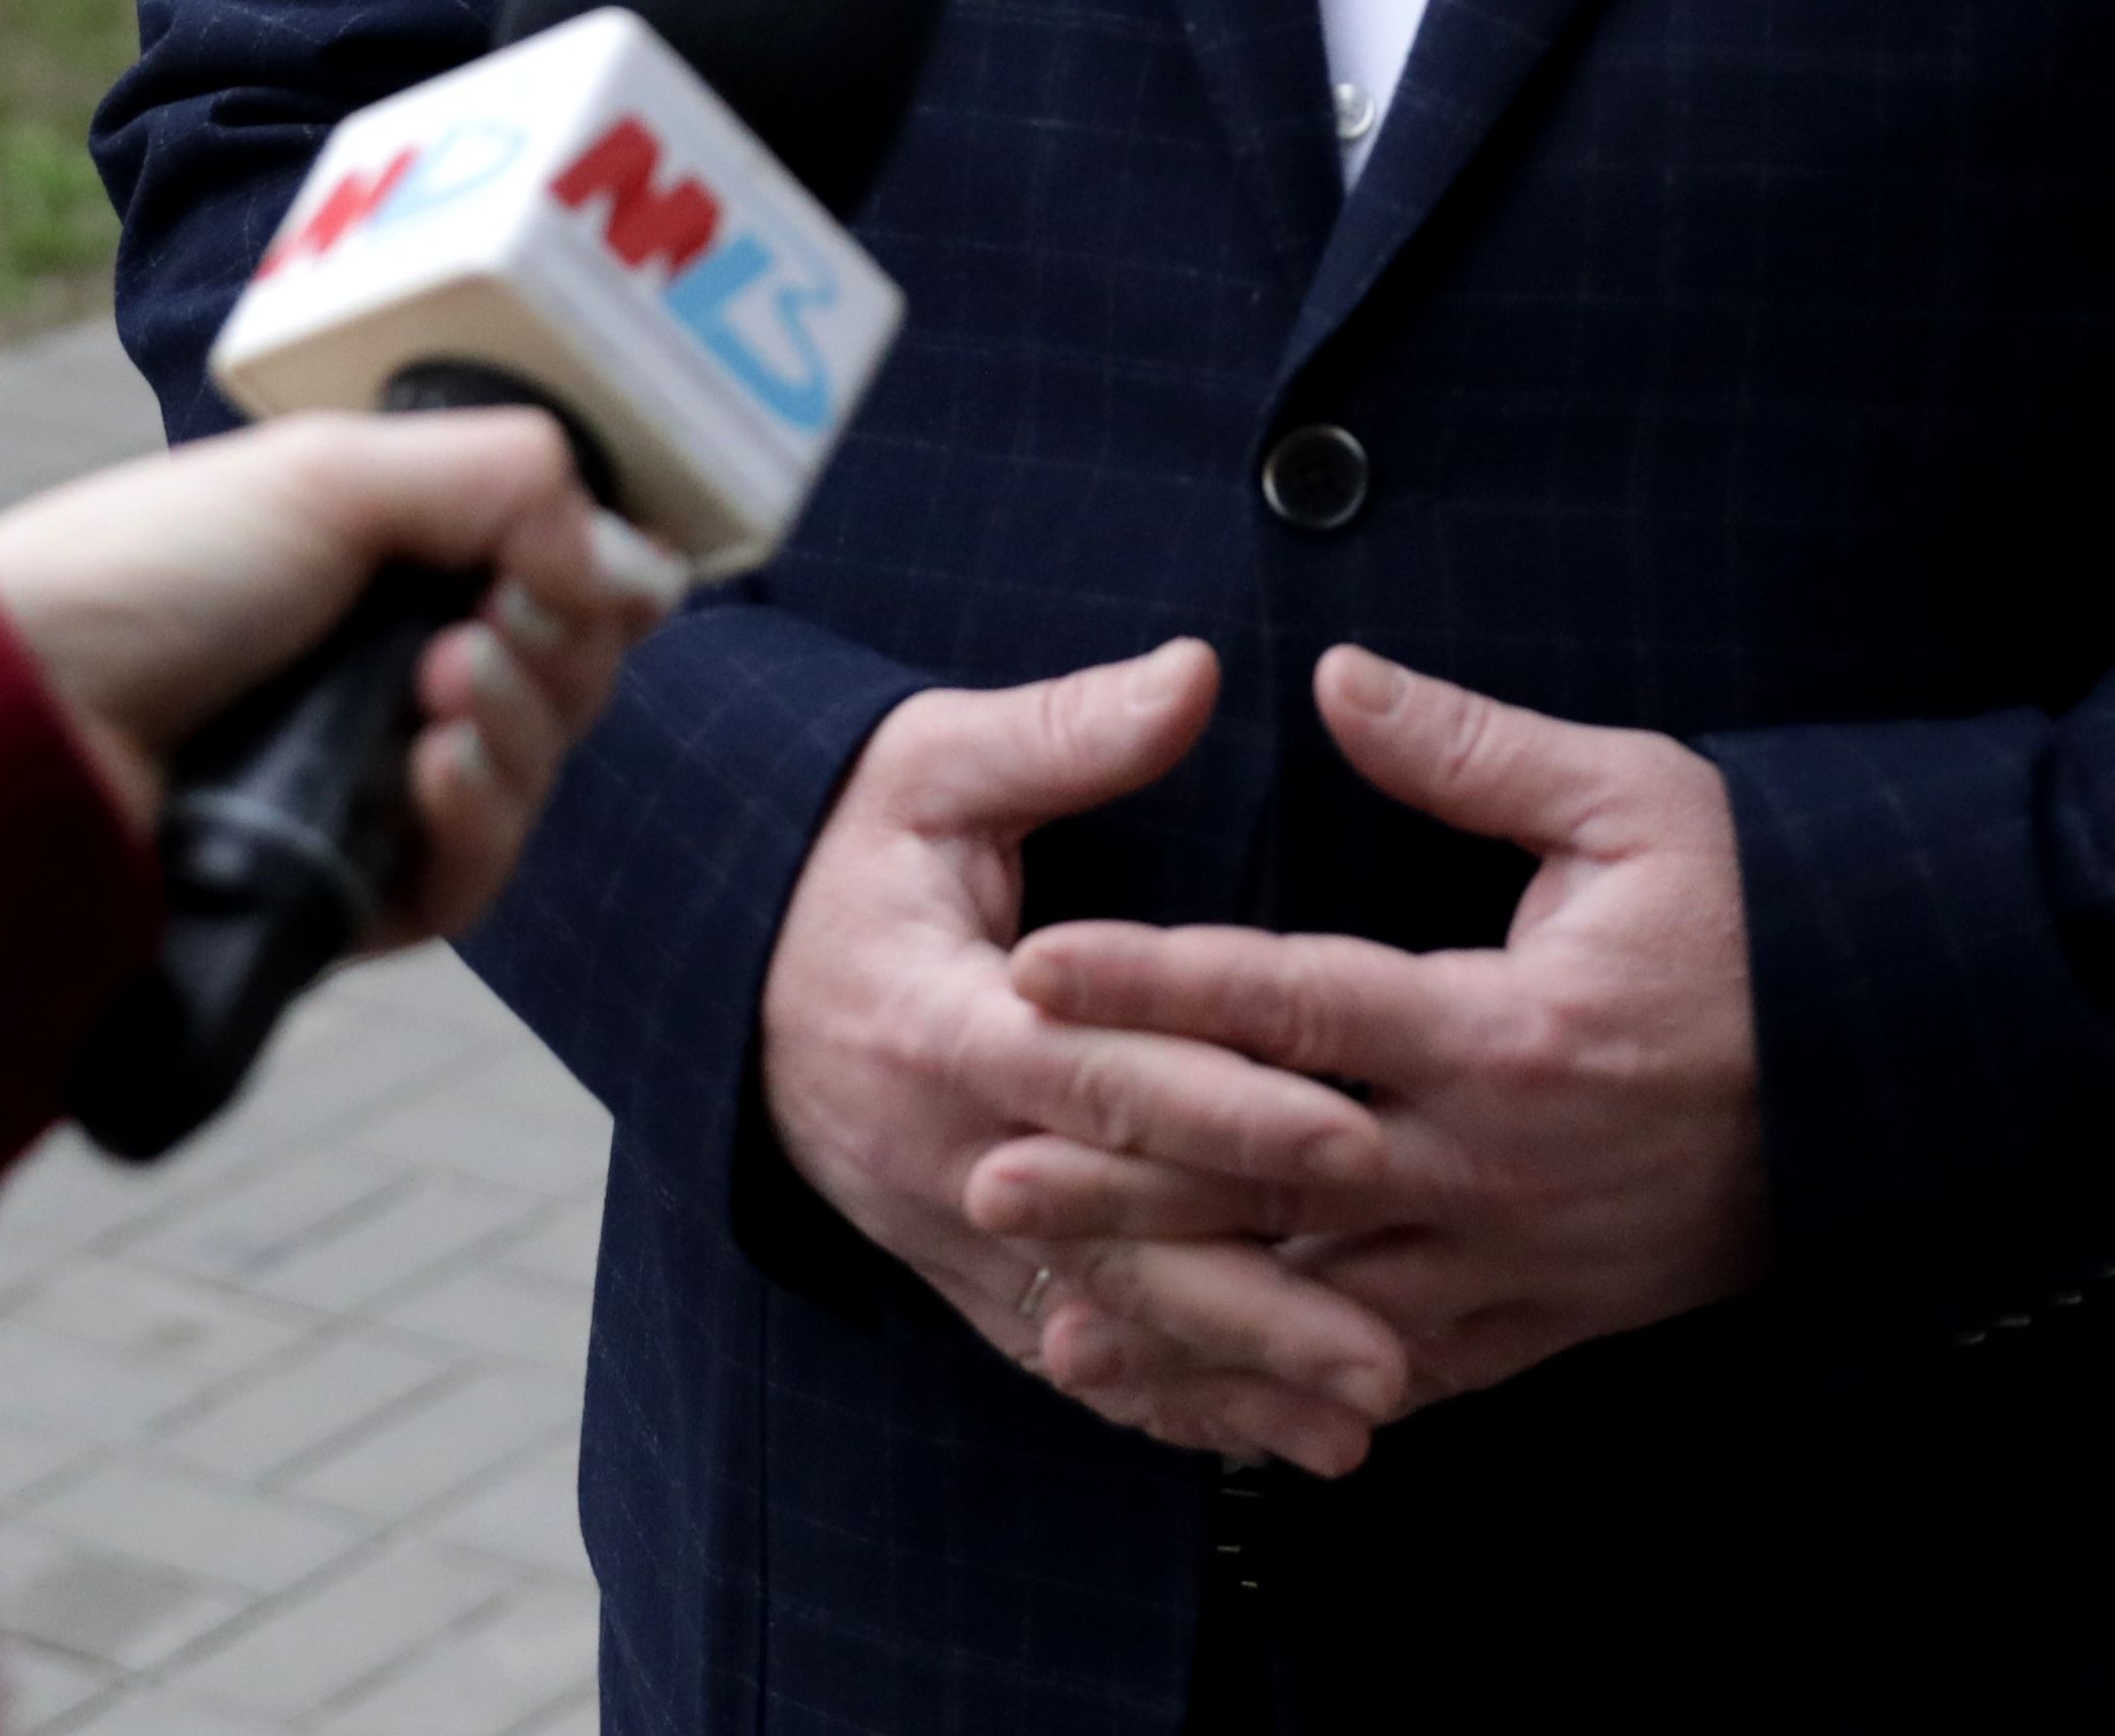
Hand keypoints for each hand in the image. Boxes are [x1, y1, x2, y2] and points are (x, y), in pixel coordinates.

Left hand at [0, 409, 686, 951]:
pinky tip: (433, 777)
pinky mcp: (343, 895)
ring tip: (445, 696)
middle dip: (554, 648)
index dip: (590, 576)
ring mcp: (363, 787)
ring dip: (520, 728)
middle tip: (481, 627)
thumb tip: (628, 564)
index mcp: (379, 559)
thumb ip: (506, 481)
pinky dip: (477, 823)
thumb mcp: (332, 473)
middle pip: (561, 676)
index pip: (550, 577)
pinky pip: (470, 882)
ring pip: (529, 777)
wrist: (21, 726)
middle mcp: (381, 669)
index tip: (574, 565)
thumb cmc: (148, 572)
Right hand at [756, 642, 1406, 1472]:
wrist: (721, 961)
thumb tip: (1196, 674)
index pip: (1099, 1075)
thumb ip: (1065, 728)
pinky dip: (1171, 1405)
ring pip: (1106, 1320)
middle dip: (1257, 1295)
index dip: (1223, 1106)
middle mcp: (942, 1149)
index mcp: (938, 1017)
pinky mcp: (959, 1273)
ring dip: (1234, 1377)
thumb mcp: (929, 761)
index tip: (1349, 1130)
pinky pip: (1071, 1354)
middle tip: (1393, 1344)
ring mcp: (945, 1227)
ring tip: (1365, 1421)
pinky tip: (1274, 1440)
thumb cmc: (847, 842)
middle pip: (1119, 1234)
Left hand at [985, 644, 1766, 1417]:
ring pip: (1317, 1299)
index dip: (1156, 983)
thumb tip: (1334, 676)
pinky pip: (1399, 1370)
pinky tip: (1207, 1388)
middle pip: (1271, 1174)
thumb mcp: (1638, 799)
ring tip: (1050, 1306)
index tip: (1037, 966)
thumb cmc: (1764, 911)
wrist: (1900, 1069)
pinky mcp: (1547, 1319)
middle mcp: (1496, 1161)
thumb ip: (1473, 749)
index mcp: (1508, 1025)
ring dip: (1182, 1306)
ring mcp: (1519, 1258)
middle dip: (1120, 1172)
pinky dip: (1293, 1385)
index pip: (1291, 999)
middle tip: (983, 1162)